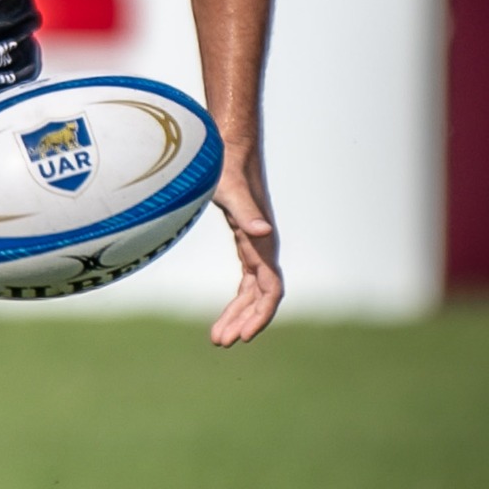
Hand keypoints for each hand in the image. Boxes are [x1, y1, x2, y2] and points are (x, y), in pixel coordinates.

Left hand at [210, 149, 282, 346]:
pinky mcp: (245, 242)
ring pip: (253, 292)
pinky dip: (238, 300)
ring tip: (218, 338)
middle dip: (244, 321)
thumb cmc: (225, 165)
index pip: (270, 289)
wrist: (227, 146)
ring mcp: (256, 246)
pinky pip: (247, 280)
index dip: (260, 314)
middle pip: (261, 297)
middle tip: (221, 342)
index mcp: (261, 241)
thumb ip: (245, 211)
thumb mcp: (230, 189)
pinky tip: (225, 315)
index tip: (244, 336)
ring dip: (239, 315)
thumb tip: (263, 231)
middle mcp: (263, 247)